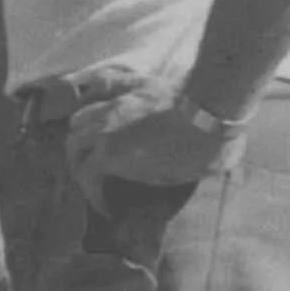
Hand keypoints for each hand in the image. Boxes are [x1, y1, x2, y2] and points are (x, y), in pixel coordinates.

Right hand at [65, 72, 243, 205]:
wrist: (215, 111)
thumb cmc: (198, 151)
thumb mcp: (170, 178)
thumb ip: (140, 174)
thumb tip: (129, 173)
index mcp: (112, 154)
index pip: (85, 175)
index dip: (92, 195)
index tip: (106, 207)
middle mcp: (104, 126)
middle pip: (74, 143)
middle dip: (79, 163)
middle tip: (93, 175)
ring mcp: (116, 102)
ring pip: (80, 115)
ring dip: (81, 132)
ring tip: (92, 141)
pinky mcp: (132, 83)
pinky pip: (100, 85)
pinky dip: (93, 96)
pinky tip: (97, 102)